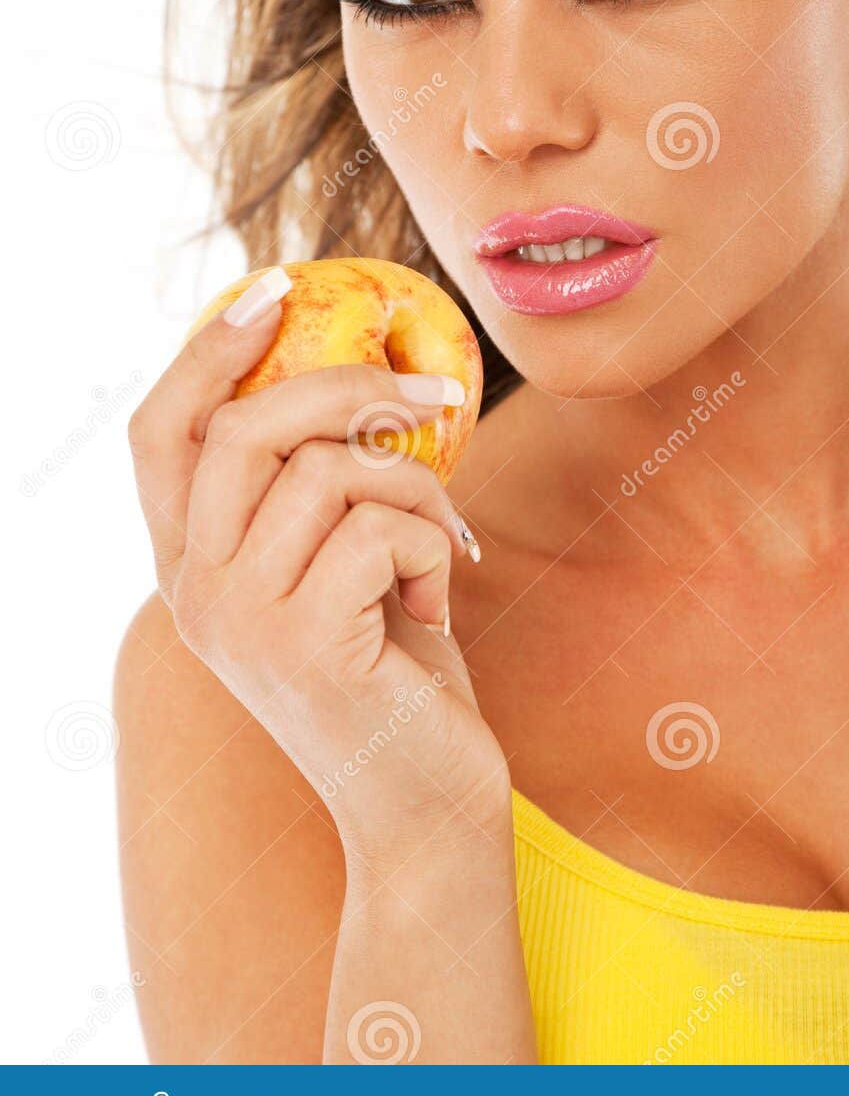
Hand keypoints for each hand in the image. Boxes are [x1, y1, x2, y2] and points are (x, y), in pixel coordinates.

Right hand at [127, 279, 510, 863]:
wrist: (426, 805)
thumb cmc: (395, 673)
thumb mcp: (339, 567)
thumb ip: (316, 491)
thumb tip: (353, 380)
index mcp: (191, 568)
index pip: (158, 433)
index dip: (206, 351)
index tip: (275, 290)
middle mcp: (194, 594)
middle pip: (244, 427)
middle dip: (352, 389)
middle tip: (435, 400)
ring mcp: (241, 623)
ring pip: (330, 470)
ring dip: (417, 490)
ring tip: (442, 547)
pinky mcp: (304, 647)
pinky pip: (380, 528)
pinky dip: (435, 546)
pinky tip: (437, 601)